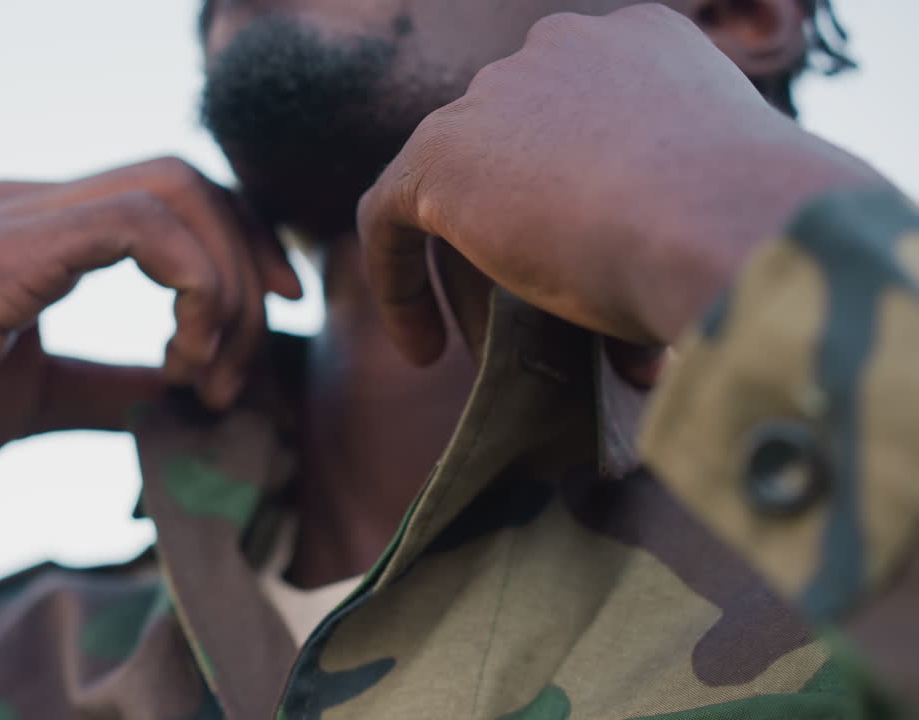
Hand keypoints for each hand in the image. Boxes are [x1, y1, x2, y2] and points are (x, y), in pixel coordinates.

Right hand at [0, 157, 298, 590]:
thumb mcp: (37, 398)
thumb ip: (110, 385)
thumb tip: (182, 392)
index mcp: (38, 229)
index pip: (173, 199)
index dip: (241, 249)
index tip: (268, 324)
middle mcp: (30, 205)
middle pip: (190, 182)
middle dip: (250, 261)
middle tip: (255, 355)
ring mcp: (14, 219)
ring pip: (176, 194)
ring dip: (222, 288)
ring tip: (206, 378)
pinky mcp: (1, 252)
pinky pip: (137, 226)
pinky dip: (188, 285)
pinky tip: (177, 359)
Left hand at [358, 4, 883, 363]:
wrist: (727, 220)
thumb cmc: (750, 230)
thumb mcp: (714, 208)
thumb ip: (666, 225)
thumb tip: (641, 329)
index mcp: (642, 46)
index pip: (580, 117)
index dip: (574, 194)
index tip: (583, 262)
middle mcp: (563, 50)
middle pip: (516, 149)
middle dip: (525, 233)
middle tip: (543, 317)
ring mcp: (498, 94)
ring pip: (458, 188)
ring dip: (467, 269)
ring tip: (484, 348)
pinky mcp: (444, 153)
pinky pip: (391, 214)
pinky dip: (399, 279)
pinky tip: (422, 349)